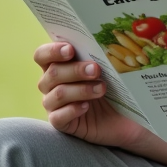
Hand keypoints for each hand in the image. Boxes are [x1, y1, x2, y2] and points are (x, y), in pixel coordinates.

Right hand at [34, 42, 148, 149]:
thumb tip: (101, 43)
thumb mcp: (108, 70)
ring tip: (101, 89)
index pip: (42, 55)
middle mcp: (51, 85)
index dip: (52, 51)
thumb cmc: (113, 88)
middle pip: (52, 73)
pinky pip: (59, 117)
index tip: (70, 49)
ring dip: (81, 89)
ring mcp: (54, 105)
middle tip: (96, 70)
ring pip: (58, 94)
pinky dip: (73, 110)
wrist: (124, 118)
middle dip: (75, 70)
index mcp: (57, 66)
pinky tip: (87, 106)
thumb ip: (97, 57)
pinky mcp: (61, 123)